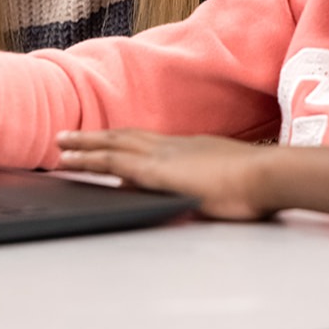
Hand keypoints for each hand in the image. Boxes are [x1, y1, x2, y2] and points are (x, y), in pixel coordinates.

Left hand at [56, 130, 328, 219]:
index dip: (122, 142)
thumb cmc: (257, 184)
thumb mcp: (223, 180)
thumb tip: (189, 192)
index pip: (146, 143)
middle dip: (95, 138)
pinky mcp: (158, 170)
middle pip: (124, 137)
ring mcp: (163, 155)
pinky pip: (114, 161)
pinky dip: (91, 158)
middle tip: (67, 137)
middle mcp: (172, 145)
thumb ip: (203, 183)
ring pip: (113, 145)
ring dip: (85, 144)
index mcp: (188, 148)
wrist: (268, 174)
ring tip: (61, 145)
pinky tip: (73, 161)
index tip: (104, 142)